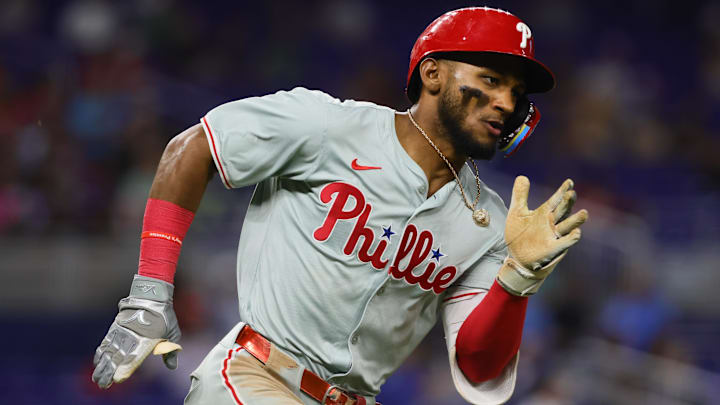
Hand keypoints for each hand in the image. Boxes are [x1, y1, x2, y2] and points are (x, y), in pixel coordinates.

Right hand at [92, 275, 181, 388]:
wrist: (150, 296)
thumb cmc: (164, 316)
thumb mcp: (172, 332)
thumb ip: (170, 351)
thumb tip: (172, 367)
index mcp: (146, 342)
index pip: (133, 359)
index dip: (125, 370)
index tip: (118, 379)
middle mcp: (131, 339)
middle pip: (116, 359)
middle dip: (108, 373)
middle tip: (103, 385)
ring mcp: (121, 333)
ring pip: (108, 353)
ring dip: (101, 367)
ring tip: (97, 379)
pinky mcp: (115, 328)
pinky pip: (105, 343)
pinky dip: (100, 354)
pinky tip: (97, 362)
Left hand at [497, 176, 587, 295]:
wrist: (516, 258)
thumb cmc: (519, 235)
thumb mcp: (517, 213)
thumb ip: (520, 195)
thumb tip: (522, 176)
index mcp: (544, 213)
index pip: (556, 200)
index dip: (562, 191)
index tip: (569, 182)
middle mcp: (551, 223)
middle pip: (563, 211)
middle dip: (567, 202)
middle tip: (572, 193)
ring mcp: (553, 236)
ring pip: (568, 226)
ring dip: (576, 220)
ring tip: (584, 213)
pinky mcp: (552, 249)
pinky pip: (564, 243)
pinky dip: (570, 239)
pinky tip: (576, 233)